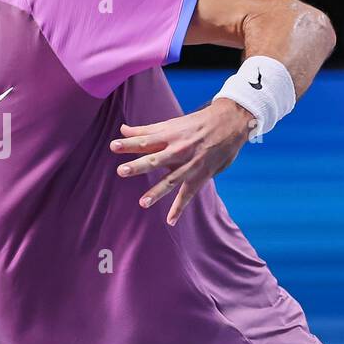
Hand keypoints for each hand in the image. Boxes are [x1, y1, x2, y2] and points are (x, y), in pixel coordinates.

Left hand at [109, 97, 254, 225]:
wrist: (230, 122)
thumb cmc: (196, 123)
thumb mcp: (172, 123)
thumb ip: (146, 130)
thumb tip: (122, 129)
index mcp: (169, 136)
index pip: (145, 140)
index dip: (129, 143)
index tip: (113, 146)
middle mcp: (178, 150)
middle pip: (155, 159)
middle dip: (138, 165)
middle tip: (121, 171)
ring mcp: (190, 165)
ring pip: (171, 180)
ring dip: (157, 191)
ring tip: (143, 203)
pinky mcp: (201, 175)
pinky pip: (188, 194)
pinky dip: (179, 208)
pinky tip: (170, 221)